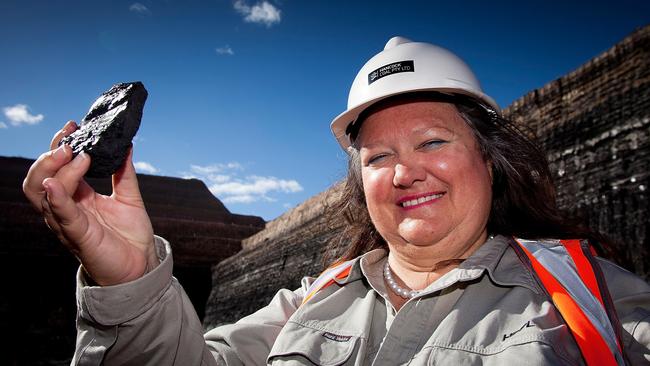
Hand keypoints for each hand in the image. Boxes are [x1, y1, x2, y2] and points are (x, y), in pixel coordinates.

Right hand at [23, 121, 157, 285]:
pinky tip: (57, 184)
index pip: (57, 167)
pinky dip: (57, 198)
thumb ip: (124, 173)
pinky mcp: (78, 236)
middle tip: (70, 140)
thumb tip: (127, 145)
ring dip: (54, 170)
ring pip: (42, 194)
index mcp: (78, 198)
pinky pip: (61, 215)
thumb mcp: (129, 197)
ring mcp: (68, 222)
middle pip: (39, 178)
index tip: (74, 126)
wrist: (141, 267)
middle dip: (50, 156)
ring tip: (71, 155)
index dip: (60, 146)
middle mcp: (67, 208)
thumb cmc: (130, 236)